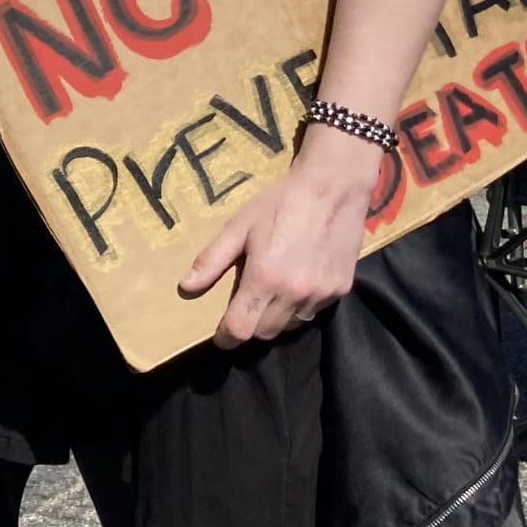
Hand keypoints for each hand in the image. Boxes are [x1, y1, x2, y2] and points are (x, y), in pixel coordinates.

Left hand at [180, 130, 378, 347]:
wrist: (332, 188)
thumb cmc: (279, 204)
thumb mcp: (239, 227)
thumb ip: (212, 260)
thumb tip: (186, 287)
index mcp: (265, 278)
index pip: (241, 329)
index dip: (227, 337)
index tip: (221, 335)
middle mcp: (294, 293)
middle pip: (265, 333)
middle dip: (249, 327)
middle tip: (244, 307)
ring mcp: (320, 294)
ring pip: (290, 327)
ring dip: (276, 319)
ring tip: (270, 295)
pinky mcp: (340, 291)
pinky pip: (313, 313)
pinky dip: (300, 307)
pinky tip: (296, 283)